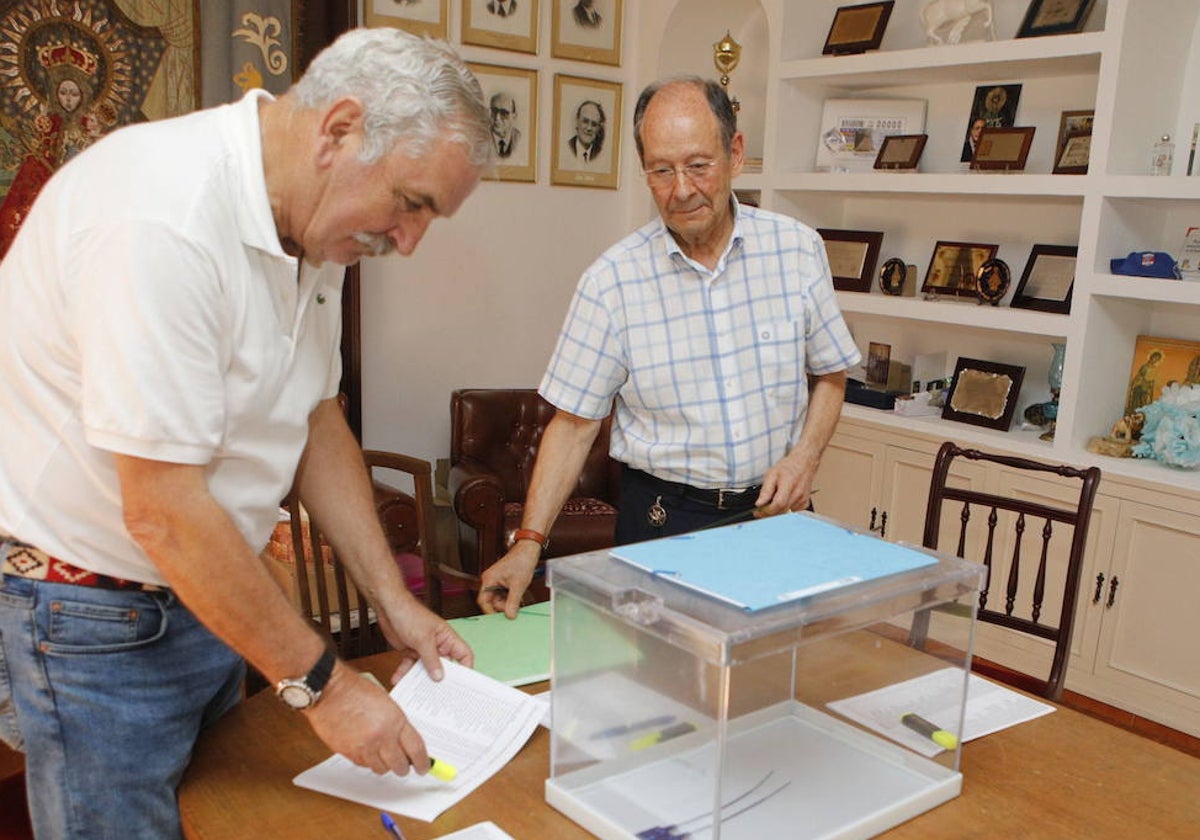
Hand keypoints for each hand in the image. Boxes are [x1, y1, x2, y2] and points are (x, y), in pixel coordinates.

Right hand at [305, 660, 429, 775]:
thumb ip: (396, 723)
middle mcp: (381, 736)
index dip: (422, 762)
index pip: (415, 749)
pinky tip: (368, 751)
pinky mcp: (348, 753)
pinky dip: (368, 761)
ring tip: (384, 756)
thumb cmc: (355, 690)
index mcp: (394, 721)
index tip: (424, 767)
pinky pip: (364, 765)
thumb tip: (404, 742)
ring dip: (385, 765)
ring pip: (381, 768)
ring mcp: (364, 747)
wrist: (328, 690)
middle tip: (404, 765)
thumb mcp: (386, 703)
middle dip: (404, 767)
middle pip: (399, 765)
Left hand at [375, 592, 472, 683]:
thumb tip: (439, 676)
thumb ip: (431, 659)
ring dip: (419, 679)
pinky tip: (398, 679)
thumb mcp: (423, 639)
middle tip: (438, 693)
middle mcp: (438, 644)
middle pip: (444, 665)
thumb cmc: (410, 614)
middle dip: (440, 678)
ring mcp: (424, 649)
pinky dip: (404, 673)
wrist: (388, 607)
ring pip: (426, 669)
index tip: (462, 683)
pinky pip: (410, 666)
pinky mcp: (411, 651)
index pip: (463, 654)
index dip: (466, 668)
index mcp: (447, 638)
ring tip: (416, 690)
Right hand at [477, 543, 539, 618]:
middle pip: (491, 600)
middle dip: (502, 606)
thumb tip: (510, 615)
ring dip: (507, 602)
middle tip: (512, 611)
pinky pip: (503, 594)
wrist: (529, 549)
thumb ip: (513, 602)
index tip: (498, 619)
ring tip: (518, 602)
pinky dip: (510, 598)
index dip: (490, 611)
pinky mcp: (503, 581)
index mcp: (489, 579)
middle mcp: (490, 580)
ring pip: (498, 598)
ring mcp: (496, 580)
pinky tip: (518, 598)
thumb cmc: (522, 560)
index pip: (483, 600)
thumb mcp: (518, 585)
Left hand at [754, 453, 816, 515]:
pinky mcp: (805, 502)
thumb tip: (759, 503)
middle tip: (760, 511)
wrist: (803, 463)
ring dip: (776, 511)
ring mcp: (802, 498)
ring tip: (771, 503)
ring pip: (786, 512)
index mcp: (788, 484)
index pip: (778, 504)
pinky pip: (792, 511)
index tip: (758, 512)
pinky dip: (785, 509)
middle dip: (769, 513)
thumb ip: (766, 490)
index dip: (767, 511)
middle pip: (782, 510)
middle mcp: (798, 493)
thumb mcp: (771, 474)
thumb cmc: (788, 467)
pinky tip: (782, 501)